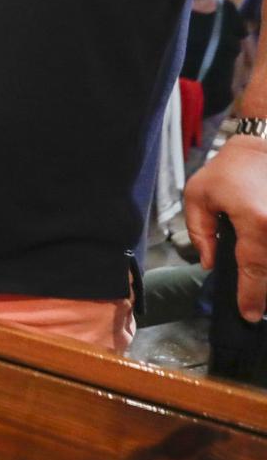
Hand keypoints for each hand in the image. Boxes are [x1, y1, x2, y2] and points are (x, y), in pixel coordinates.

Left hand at [184, 135, 266, 319]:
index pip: (254, 270)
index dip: (251, 297)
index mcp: (256, 222)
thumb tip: (210, 263)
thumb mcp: (199, 196)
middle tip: (255, 311)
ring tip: (261, 295)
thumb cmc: (231, 167)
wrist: (265, 144)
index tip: (248, 314)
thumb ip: (200, 233)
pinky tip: (266, 271)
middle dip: (265, 294)